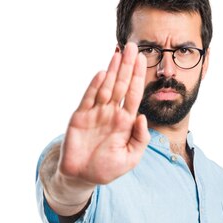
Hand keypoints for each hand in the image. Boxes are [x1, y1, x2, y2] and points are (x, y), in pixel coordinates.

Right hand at [58, 42, 149, 186]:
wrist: (81, 177)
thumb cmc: (107, 169)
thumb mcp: (130, 158)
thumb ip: (140, 139)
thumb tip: (142, 116)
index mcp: (125, 122)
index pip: (133, 94)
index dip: (138, 77)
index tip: (142, 59)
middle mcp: (111, 114)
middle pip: (121, 85)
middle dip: (126, 66)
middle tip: (132, 46)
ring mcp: (95, 113)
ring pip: (105, 87)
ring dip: (112, 70)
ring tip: (118, 52)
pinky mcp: (80, 117)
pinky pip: (88, 98)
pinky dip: (95, 85)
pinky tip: (102, 73)